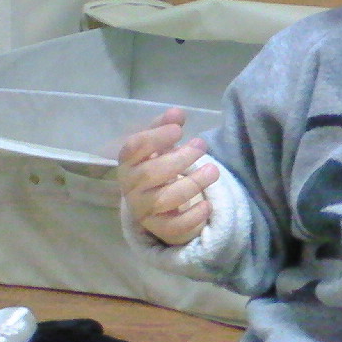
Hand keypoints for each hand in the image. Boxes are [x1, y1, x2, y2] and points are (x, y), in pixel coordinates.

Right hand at [117, 107, 219, 245]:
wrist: (158, 205)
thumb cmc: (158, 167)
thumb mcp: (161, 146)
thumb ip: (167, 128)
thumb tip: (176, 112)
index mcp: (128, 163)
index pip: (133, 148)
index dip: (156, 137)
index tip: (179, 130)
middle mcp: (130, 187)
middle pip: (150, 174)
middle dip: (179, 159)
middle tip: (201, 145)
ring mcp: (143, 210)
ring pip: (164, 199)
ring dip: (192, 184)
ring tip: (213, 170)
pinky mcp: (159, 228)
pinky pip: (174, 226)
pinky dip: (192, 216)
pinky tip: (208, 204)